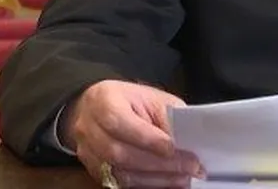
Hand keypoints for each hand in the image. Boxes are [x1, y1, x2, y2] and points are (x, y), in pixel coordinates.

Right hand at [62, 80, 204, 187]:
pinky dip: (147, 184)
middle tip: (189, 166)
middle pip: (119, 153)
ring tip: (183, 178)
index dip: (147, 138)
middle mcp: (89, 128)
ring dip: (155, 178)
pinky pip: (120, 184)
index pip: (120, 122)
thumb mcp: (152, 98)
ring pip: (120, 173)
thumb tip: (186, 141)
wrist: (98, 109)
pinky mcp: (94, 171)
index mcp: (103, 101)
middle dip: (158, 163)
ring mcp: (88, 152)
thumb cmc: (130, 101)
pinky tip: (167, 182)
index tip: (173, 147)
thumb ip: (167, 117)